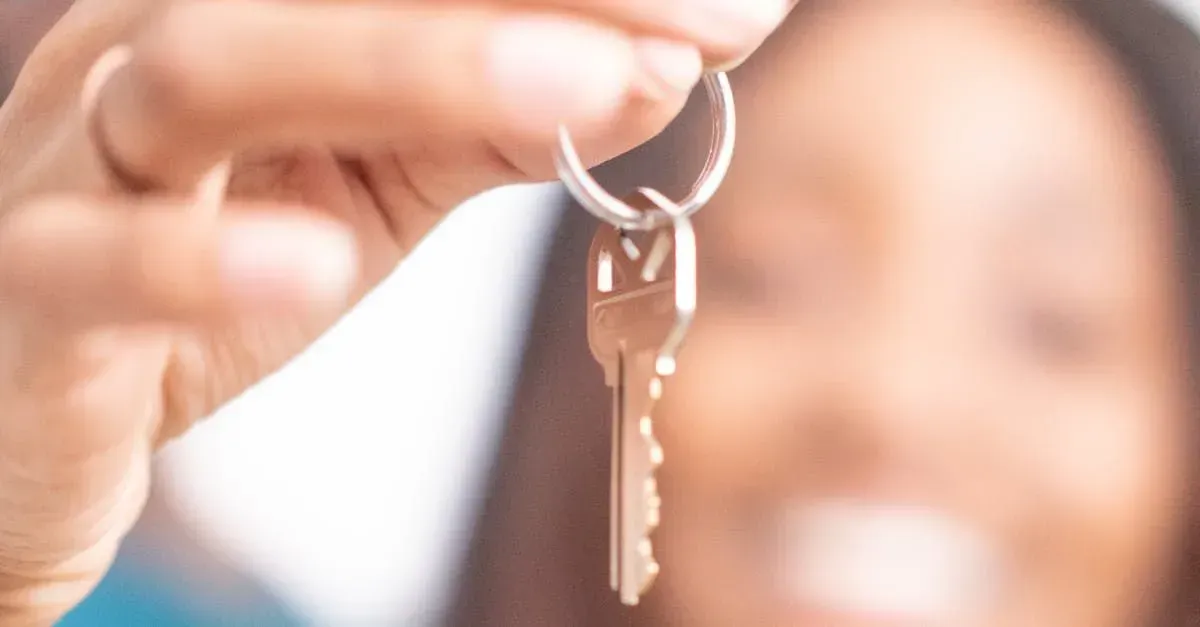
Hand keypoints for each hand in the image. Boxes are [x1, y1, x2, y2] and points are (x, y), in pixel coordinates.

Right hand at [0, 0, 787, 621]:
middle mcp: (154, 44)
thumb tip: (666, 60)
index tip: (735, 0)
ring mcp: (81, 156)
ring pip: (213, 71)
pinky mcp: (32, 287)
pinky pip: (105, 259)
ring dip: (409, 63)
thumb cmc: (217, 254)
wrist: (36, 385)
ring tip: (582, 82)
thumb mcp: (379, 176)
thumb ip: (500, 117)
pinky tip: (324, 264)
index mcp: (254, 8)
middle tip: (709, 17)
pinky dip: (214, 257)